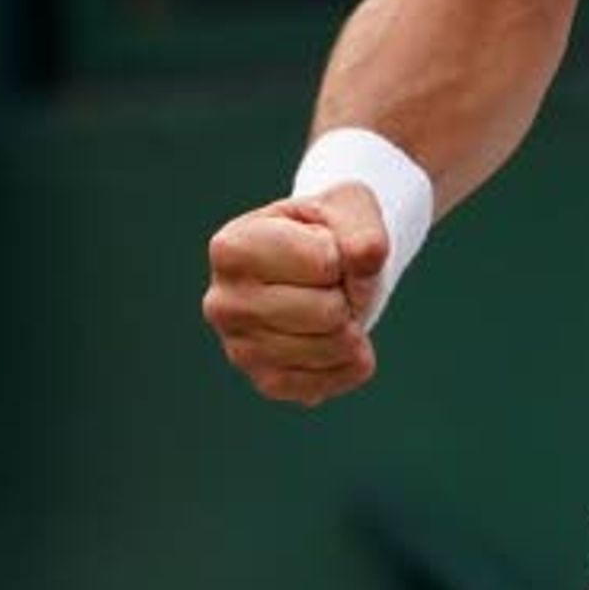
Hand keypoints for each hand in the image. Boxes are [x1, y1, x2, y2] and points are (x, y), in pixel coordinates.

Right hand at [200, 182, 388, 405]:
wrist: (322, 267)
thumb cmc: (327, 232)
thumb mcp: (348, 206)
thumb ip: (362, 227)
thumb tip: (365, 258)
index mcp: (231, 248)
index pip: (325, 262)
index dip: (345, 254)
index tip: (328, 249)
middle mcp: (223, 303)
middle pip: (328, 310)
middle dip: (350, 293)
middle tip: (333, 283)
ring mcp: (239, 349)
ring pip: (333, 346)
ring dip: (353, 325)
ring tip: (330, 305)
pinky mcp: (265, 382)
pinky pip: (329, 381)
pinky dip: (351, 360)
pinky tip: (336, 338)